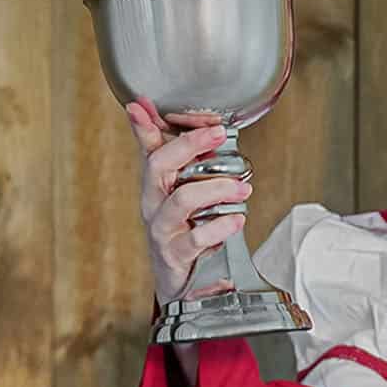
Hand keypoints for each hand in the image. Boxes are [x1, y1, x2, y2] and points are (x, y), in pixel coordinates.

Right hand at [126, 94, 253, 308]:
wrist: (178, 282)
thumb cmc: (181, 230)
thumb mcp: (179, 191)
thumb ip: (179, 157)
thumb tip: (171, 118)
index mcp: (154, 184)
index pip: (147, 148)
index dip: (145, 125)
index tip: (143, 104)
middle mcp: (152, 203)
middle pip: (159, 166)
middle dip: (188, 145)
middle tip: (218, 134)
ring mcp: (161, 229)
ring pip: (180, 200)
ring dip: (214, 189)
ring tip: (242, 187)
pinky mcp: (175, 254)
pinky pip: (195, 238)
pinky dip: (219, 227)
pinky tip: (237, 219)